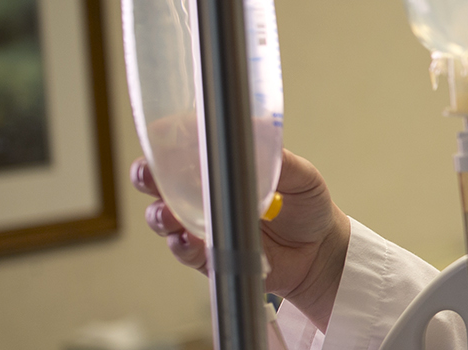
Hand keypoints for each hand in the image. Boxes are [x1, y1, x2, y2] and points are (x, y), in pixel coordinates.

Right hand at [133, 149, 350, 329]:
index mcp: (220, 169)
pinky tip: (189, 239)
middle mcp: (203, 196)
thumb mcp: (300, 175)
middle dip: (146, 177)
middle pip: (158, 184)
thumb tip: (258, 136)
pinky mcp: (209, 256)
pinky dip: (183, 245)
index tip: (160, 136)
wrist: (320, 250)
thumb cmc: (306, 207)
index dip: (165, 143)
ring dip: (161, 215)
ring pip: (164, 219)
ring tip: (170, 214)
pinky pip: (186, 252)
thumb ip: (277, 159)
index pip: (181, 151)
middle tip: (150, 176)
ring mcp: (203, 227)